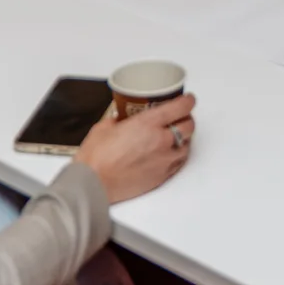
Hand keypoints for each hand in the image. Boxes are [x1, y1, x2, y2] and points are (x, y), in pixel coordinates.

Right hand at [77, 93, 195, 202]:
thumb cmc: (96, 158)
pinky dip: (176, 155)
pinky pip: (178, 163)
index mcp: (148, 124)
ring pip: (186, 146)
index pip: (180, 108)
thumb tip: (121, 120)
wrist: (94, 184)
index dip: (188, 101)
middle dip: (187, 119)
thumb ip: (118, 120)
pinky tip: (168, 153)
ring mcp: (163, 161)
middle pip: (189, 126)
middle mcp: (161, 141)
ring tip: (174, 135)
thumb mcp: (105, 127)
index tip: (188, 100)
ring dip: (183, 139)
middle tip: (181, 116)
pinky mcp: (161, 177)